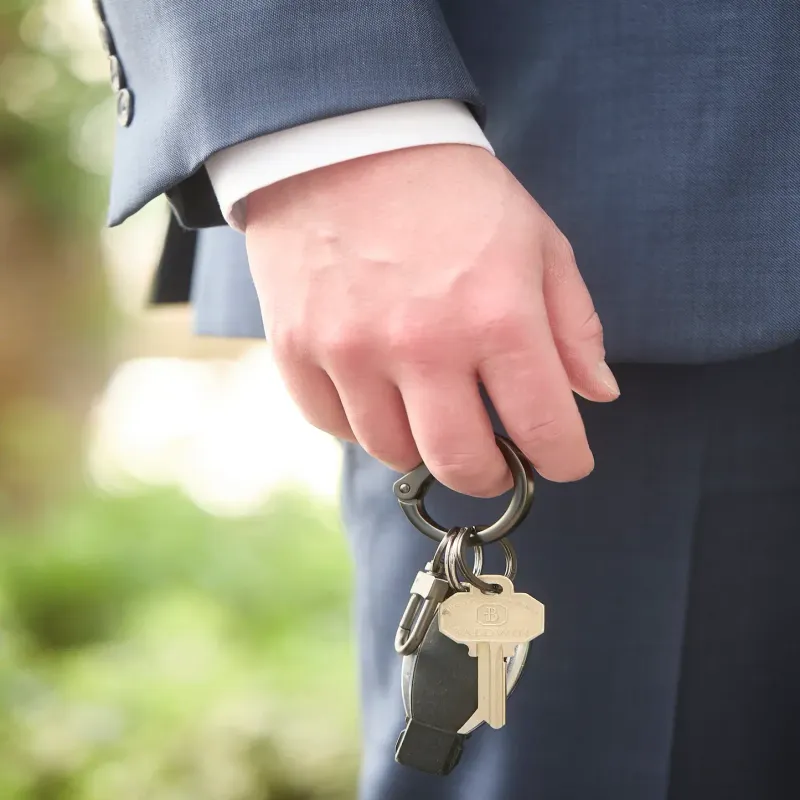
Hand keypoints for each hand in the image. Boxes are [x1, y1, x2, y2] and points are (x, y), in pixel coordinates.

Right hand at [245, 144, 618, 496]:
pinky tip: (379, 391)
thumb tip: (597, 394)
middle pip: (462, 463)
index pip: (544, 430)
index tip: (563, 461)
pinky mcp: (297, 348)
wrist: (346, 142)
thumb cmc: (454, 193)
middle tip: (497, 460)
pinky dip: (363, 423)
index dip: (564, 460)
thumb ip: (573, 324)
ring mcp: (351, 351)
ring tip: (433, 411)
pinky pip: (334, 425)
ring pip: (393, 453)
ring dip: (423, 446)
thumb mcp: (536, 240)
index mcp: (497, 316)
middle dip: (492, 476)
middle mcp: (423, 345)